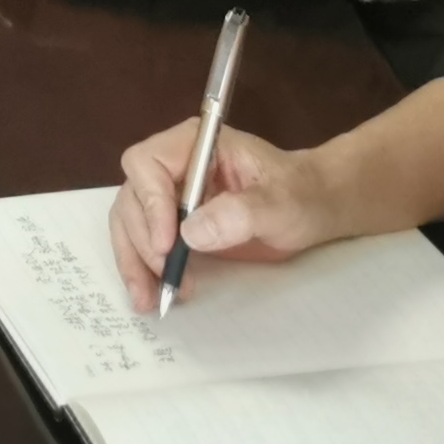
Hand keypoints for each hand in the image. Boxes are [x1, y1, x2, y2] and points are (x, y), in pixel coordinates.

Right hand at [108, 120, 344, 314]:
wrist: (313, 208)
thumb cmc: (301, 194)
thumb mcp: (280, 202)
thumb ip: (240, 213)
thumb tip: (190, 234)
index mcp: (194, 145)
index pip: (148, 164)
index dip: (150, 202)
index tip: (168, 244)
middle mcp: (173, 165)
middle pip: (132, 197)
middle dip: (142, 241)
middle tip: (166, 277)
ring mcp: (170, 194)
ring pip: (130, 223)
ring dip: (134, 260)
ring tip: (149, 298)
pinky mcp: (174, 224)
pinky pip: (146, 242)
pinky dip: (144, 269)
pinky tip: (153, 293)